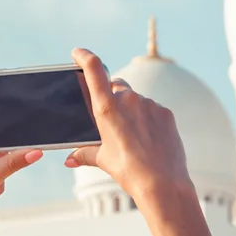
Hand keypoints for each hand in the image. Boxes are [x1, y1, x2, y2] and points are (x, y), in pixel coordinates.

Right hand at [65, 48, 191, 201]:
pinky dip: (148, 119)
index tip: (78, 52)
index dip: (84, 56)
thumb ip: (85, 154)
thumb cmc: (129, 171)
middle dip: (112, 95)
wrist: (162, 183)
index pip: (94, 70)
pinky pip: (153, 110)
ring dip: (132, 109)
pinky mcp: (165, 113)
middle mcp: (129, 100)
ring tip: (132, 135)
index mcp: (107, 108)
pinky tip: (149, 138)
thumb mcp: (103, 160)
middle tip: (112, 116)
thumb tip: (70, 159)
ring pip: (136, 99)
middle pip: (116, 86)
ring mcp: (149, 105)